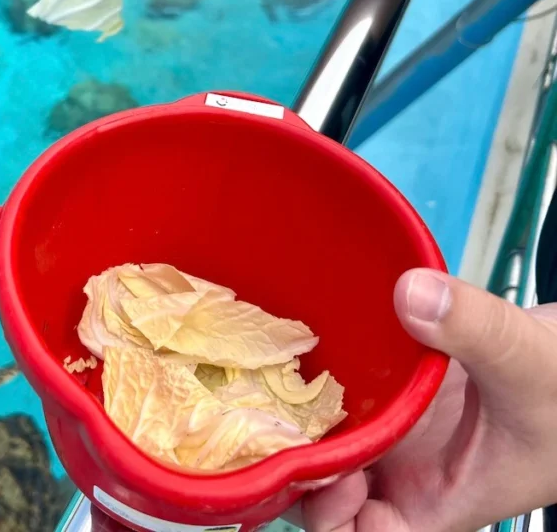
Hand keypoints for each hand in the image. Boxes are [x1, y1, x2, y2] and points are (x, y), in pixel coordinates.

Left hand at [287, 270, 556, 531]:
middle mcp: (402, 474)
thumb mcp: (528, 361)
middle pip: (323, 489)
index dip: (325, 512)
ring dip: (297, 414)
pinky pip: (337, 397)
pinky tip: (298, 346)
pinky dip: (315, 379)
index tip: (321, 461)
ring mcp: (391, 434)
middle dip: (297, 457)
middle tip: (281, 406)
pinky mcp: (387, 396)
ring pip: (323, 440)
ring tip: (277, 373)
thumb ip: (476, 331)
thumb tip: (412, 294)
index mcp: (433, 500)